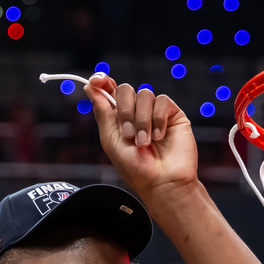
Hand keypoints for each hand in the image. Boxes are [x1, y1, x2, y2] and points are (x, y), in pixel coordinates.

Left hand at [86, 74, 197, 200]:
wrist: (162, 182)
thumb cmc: (136, 168)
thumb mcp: (111, 141)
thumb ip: (102, 113)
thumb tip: (91, 87)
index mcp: (119, 117)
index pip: (109, 90)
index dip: (103, 81)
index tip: (97, 81)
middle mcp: (137, 112)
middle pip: (125, 89)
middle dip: (125, 111)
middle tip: (128, 135)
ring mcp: (155, 112)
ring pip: (144, 94)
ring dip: (141, 120)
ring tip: (144, 143)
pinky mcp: (173, 114)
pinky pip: (162, 101)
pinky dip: (158, 119)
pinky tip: (159, 136)